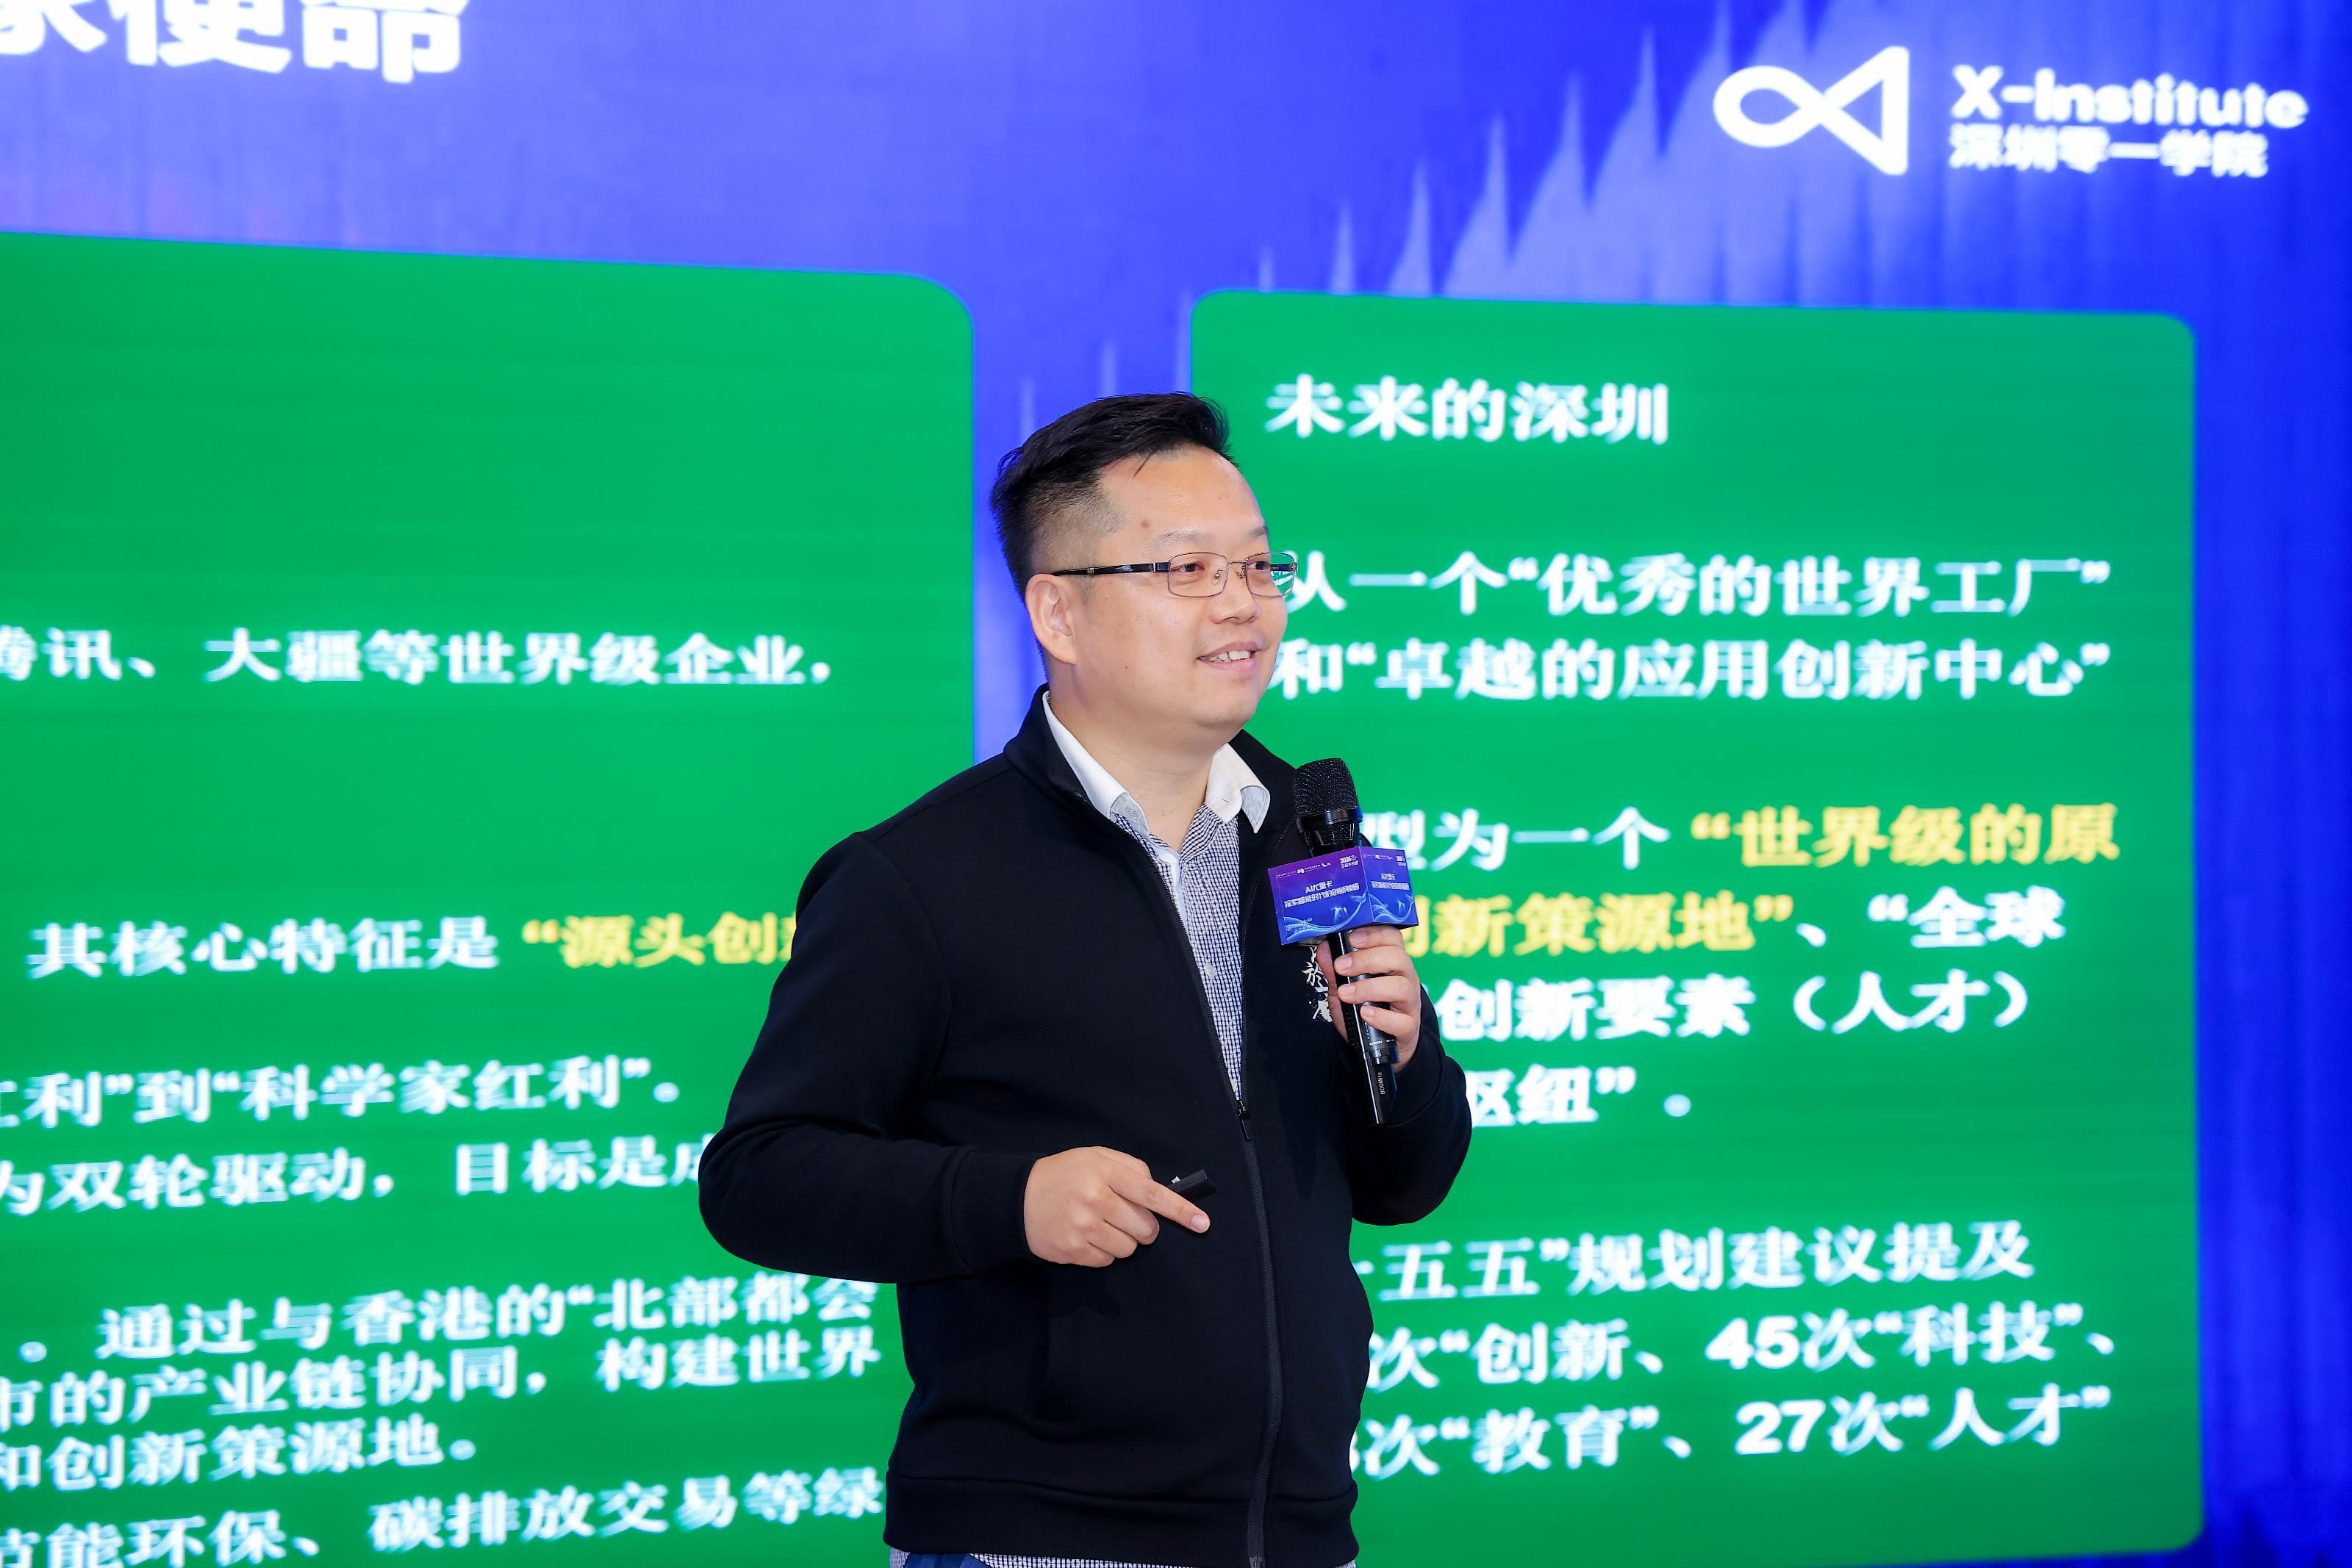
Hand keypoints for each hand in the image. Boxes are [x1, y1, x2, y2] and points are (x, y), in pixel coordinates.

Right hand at [1024, 1146, 1209, 1266]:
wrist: (1016, 1197)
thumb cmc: (1064, 1174)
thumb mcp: (1095, 1156)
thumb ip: (1130, 1168)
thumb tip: (1159, 1192)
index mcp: (1104, 1171)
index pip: (1151, 1193)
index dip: (1180, 1210)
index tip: (1202, 1223)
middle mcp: (1095, 1199)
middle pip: (1145, 1228)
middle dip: (1145, 1228)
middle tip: (1128, 1218)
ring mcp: (1082, 1228)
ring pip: (1129, 1248)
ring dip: (1124, 1241)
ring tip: (1102, 1225)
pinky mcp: (1072, 1251)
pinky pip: (1107, 1261)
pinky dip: (1104, 1252)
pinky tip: (1087, 1237)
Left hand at [1317, 925, 1423, 1068]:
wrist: (1380, 1043)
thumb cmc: (1364, 1008)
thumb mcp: (1344, 987)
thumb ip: (1334, 970)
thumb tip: (1324, 949)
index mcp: (1393, 962)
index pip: (1392, 938)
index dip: (1374, 934)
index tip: (1351, 939)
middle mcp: (1406, 978)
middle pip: (1397, 958)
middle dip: (1366, 959)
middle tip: (1341, 967)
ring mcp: (1410, 1003)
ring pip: (1401, 986)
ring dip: (1369, 988)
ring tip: (1346, 994)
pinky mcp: (1408, 1027)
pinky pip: (1401, 1021)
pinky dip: (1381, 1016)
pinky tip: (1365, 1014)